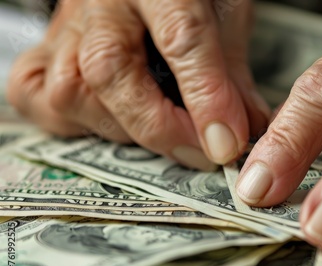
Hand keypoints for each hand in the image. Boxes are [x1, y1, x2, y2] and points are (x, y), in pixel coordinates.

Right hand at [7, 0, 269, 169]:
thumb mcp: (225, 15)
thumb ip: (233, 73)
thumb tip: (242, 133)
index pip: (181, 37)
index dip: (207, 97)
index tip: (228, 143)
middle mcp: (100, 2)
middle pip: (111, 71)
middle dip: (161, 127)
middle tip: (204, 153)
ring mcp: (65, 28)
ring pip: (71, 91)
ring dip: (125, 130)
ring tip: (167, 137)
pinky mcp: (44, 52)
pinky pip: (37, 97)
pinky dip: (75, 124)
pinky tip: (114, 124)